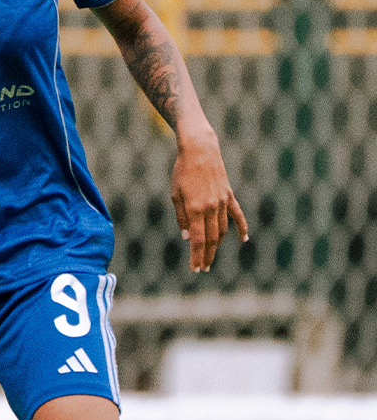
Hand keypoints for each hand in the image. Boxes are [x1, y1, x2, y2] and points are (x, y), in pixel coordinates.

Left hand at [170, 127, 247, 272]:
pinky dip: (242, 228)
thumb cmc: (182, 172)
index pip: (197, 240)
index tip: (195, 269)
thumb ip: (181, 217)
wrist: (200, 151)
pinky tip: (244, 240)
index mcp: (195, 209)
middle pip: (211, 239)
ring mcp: (222, 202)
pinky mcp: (229, 195)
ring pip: (222, 230)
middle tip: (203, 268)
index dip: (196, 256)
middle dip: (206, 256)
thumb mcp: (175, 195)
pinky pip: (237, 215)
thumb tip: (186, 237)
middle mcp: (211, 208)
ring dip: (218, 245)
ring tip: (211, 256)